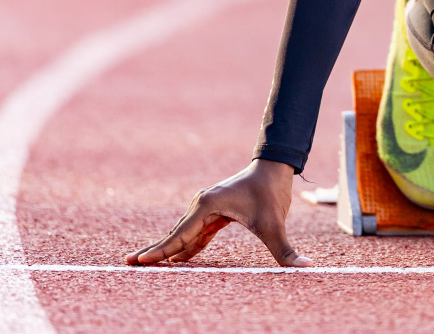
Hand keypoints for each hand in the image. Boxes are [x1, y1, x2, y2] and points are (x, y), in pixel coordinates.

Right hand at [126, 159, 312, 266]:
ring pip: (184, 234)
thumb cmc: (272, 192)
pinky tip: (178, 260)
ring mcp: (207, 208)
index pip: (179, 235)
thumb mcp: (276, 224)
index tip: (138, 262)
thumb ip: (285, 250)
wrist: (276, 166)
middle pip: (174, 234)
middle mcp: (201, 205)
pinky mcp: (215, 212)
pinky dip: (186, 246)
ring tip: (147, 264)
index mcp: (207, 206)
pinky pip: (196, 233)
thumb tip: (305, 266)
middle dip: (154, 251)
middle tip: (129, 265)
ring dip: (168, 249)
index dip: (160, 252)